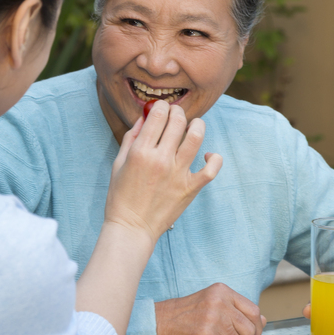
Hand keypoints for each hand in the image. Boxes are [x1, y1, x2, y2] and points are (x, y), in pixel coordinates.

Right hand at [105, 100, 222, 245]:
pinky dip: (214, 158)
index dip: (161, 106)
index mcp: (140, 152)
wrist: (131, 228)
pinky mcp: (191, 188)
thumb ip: (132, 137)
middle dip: (177, 112)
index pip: (158, 115)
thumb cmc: (121, 196)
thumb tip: (144, 117)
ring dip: (197, 125)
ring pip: (197, 137)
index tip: (161, 108)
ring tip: (193, 127)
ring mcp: (178, 174)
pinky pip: (211, 168)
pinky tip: (208, 155)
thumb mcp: (118, 163)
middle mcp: (161, 160)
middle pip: (178, 121)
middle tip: (175, 115)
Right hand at [155, 283, 265, 334]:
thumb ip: (237, 311)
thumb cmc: (184, 316)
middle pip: (248, 331)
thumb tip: (263, 320)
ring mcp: (213, 319)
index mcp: (222, 291)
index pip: (253, 311)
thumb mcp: (212, 304)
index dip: (256, 328)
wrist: (156, 323)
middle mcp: (220, 302)